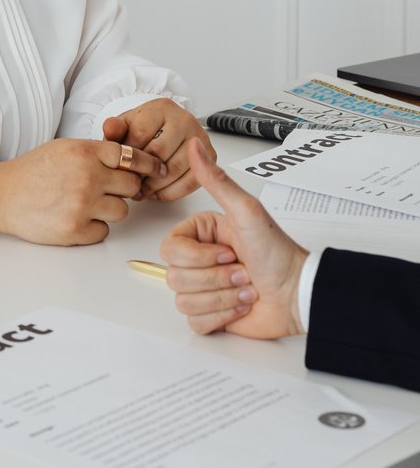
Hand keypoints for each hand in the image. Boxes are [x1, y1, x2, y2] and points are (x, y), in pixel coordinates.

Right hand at [0, 138, 165, 245]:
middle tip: (108, 189)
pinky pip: (104, 231)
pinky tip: (76, 217)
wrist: (3, 195)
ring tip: (86, 203)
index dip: (147, 163)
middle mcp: (87, 177)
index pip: (130, 156)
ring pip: (122, 211)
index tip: (157, 169)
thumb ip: (96, 152)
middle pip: (132, 186)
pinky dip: (94, 227)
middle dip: (125, 188)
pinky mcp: (76, 230)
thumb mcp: (65, 148)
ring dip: (110, 209)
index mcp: (84, 152)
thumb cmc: (33, 170)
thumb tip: (130, 159)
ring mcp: (82, 205)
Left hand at [102, 99, 213, 200]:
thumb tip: (110, 128)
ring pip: (175, 169)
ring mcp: (199, 137)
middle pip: (159, 154)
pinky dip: (172, 192)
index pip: (141, 135)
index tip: (121, 166)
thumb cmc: (144, 129)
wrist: (165, 128)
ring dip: (155, 186)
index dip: (127, 156)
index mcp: (161, 108)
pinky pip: (191, 181)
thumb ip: (115, 128)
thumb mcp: (126, 125)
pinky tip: (158, 192)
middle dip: (141, 173)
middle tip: (130, 183)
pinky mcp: (210, 155)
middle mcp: (184, 119)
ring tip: (142, 190)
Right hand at [160, 138, 307, 338]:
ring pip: (184, 300)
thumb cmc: (277, 251)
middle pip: (175, 276)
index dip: (198, 257)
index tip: (228, 252)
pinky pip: (195, 322)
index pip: (169, 248)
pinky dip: (223, 316)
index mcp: (199, 233)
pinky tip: (242, 304)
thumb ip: (216, 180)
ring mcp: (203, 287)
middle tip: (242, 270)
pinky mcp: (210, 314)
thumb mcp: (246, 211)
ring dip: (223, 298)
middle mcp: (197, 259)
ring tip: (246, 288)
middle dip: (216, 279)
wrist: (299, 294)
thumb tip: (194, 144)